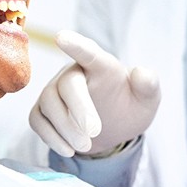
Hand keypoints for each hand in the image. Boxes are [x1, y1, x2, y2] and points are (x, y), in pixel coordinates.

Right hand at [29, 30, 159, 155]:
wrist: (113, 127)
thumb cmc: (129, 105)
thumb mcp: (147, 99)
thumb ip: (149, 86)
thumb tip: (142, 72)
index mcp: (102, 65)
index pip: (88, 52)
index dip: (75, 45)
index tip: (61, 37)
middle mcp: (74, 73)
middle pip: (68, 85)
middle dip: (79, 108)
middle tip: (94, 131)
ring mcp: (55, 90)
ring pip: (49, 103)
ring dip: (65, 128)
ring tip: (85, 146)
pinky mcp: (43, 110)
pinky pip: (38, 120)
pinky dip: (51, 137)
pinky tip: (68, 149)